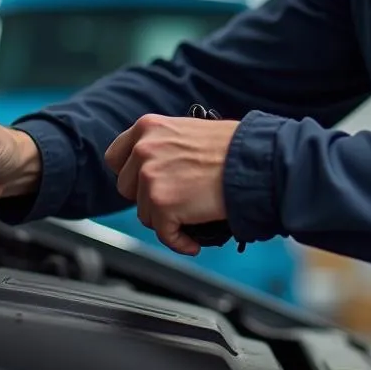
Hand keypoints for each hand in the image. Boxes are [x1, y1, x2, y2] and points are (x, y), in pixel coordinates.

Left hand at [105, 113, 238, 255]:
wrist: (254, 161)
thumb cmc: (233, 146)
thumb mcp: (188, 131)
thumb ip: (164, 146)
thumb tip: (154, 169)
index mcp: (148, 127)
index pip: (116, 157)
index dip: (131, 174)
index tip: (144, 183)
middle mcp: (144, 150)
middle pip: (127, 188)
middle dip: (148, 198)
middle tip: (174, 200)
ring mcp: (150, 177)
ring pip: (145, 213)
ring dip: (167, 219)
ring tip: (192, 216)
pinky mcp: (162, 205)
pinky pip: (163, 234)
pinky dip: (179, 242)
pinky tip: (193, 240)